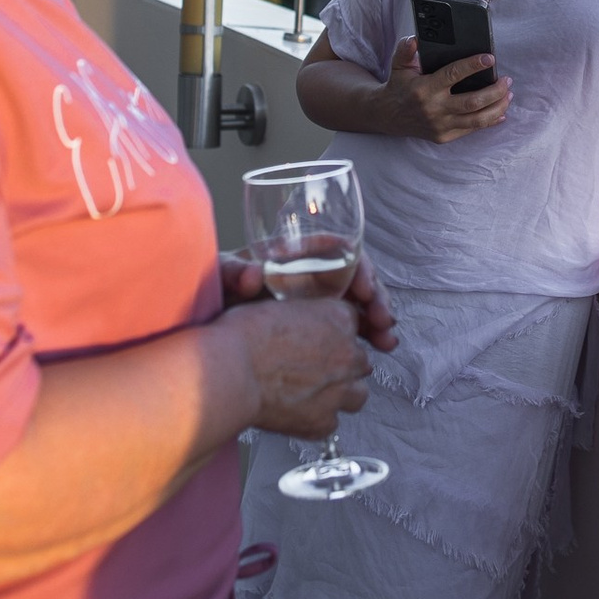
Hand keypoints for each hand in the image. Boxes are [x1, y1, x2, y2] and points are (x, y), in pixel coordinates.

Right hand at [218, 297, 375, 439]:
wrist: (227, 373)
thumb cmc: (241, 337)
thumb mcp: (276, 306)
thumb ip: (302, 316)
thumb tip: (301, 326)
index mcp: (338, 318)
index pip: (352, 323)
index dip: (333, 333)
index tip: (320, 340)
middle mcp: (347, 354)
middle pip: (359, 360)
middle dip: (340, 364)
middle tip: (312, 367)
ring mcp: (338, 391)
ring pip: (357, 394)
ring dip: (340, 393)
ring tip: (312, 392)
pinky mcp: (323, 422)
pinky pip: (331, 422)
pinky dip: (317, 418)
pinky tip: (296, 411)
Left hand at [221, 248, 399, 351]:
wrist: (211, 333)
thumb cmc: (215, 294)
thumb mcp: (222, 279)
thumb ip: (234, 273)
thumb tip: (252, 275)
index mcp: (294, 253)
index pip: (337, 249)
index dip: (357, 266)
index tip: (363, 289)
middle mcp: (312, 274)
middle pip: (356, 277)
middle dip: (375, 297)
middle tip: (382, 320)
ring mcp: (318, 301)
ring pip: (359, 304)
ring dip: (378, 319)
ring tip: (386, 340)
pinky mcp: (320, 326)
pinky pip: (351, 328)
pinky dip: (367, 336)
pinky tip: (378, 349)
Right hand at [371, 35, 510, 141]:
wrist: (387, 116)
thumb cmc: (399, 86)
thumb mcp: (398, 65)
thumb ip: (405, 50)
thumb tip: (415, 39)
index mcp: (424, 88)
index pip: (453, 75)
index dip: (473, 65)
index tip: (490, 58)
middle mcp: (434, 109)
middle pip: (472, 102)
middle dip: (495, 91)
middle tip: (507, 80)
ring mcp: (440, 125)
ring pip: (477, 120)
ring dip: (497, 107)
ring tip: (508, 95)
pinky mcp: (444, 137)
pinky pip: (471, 130)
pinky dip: (489, 121)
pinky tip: (501, 112)